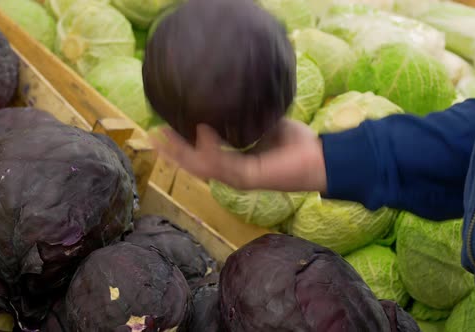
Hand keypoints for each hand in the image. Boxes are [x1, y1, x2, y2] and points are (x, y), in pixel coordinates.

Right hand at [151, 118, 326, 192]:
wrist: (321, 160)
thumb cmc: (298, 145)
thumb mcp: (268, 124)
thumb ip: (250, 116)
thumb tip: (237, 94)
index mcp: (237, 164)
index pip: (203, 157)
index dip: (183, 146)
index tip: (166, 129)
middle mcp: (234, 174)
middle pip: (195, 165)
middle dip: (173, 152)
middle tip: (153, 135)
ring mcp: (239, 178)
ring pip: (201, 168)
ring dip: (181, 153)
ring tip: (164, 136)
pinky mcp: (248, 177)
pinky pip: (222, 163)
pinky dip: (210, 147)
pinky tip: (202, 129)